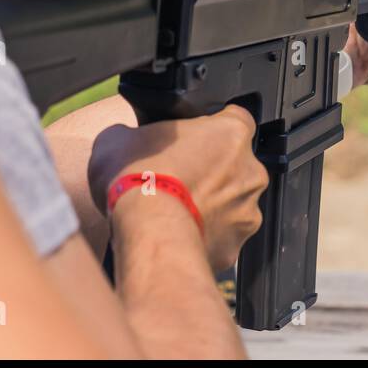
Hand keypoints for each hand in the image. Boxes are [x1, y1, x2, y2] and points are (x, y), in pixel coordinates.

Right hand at [89, 105, 265, 272]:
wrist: (148, 233)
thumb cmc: (141, 180)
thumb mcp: (117, 138)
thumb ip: (133, 133)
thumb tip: (125, 140)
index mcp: (231, 133)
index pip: (235, 119)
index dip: (211, 129)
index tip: (192, 140)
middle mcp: (250, 172)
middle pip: (235, 166)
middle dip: (211, 172)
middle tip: (176, 178)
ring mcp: (246, 213)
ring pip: (231, 206)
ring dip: (209, 207)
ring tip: (173, 211)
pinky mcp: (234, 249)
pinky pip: (221, 239)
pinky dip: (204, 238)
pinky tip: (176, 235)